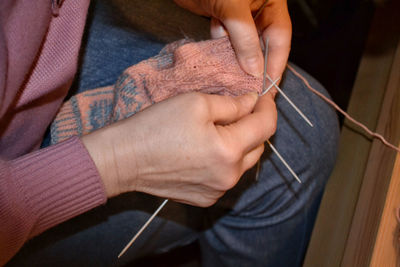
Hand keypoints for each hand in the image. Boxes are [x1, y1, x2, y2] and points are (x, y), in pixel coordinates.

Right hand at [82, 92, 276, 206]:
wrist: (125, 159)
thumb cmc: (157, 126)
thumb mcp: (197, 103)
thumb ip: (232, 104)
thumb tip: (252, 102)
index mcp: (229, 151)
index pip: (266, 127)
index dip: (268, 108)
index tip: (263, 96)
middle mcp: (229, 177)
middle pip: (258, 147)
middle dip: (254, 126)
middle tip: (241, 109)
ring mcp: (217, 192)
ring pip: (242, 163)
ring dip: (240, 145)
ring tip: (222, 129)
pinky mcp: (205, 199)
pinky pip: (226, 176)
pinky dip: (225, 161)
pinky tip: (208, 150)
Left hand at [174, 0, 291, 79]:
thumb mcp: (233, 7)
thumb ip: (245, 38)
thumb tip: (255, 70)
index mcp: (270, 3)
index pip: (279, 37)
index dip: (275, 63)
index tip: (268, 86)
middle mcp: (257, 10)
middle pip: (262, 44)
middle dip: (255, 66)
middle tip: (249, 90)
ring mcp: (238, 16)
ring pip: (242, 45)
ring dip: (236, 61)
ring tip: (232, 81)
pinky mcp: (221, 19)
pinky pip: (226, 41)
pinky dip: (221, 52)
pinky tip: (218, 64)